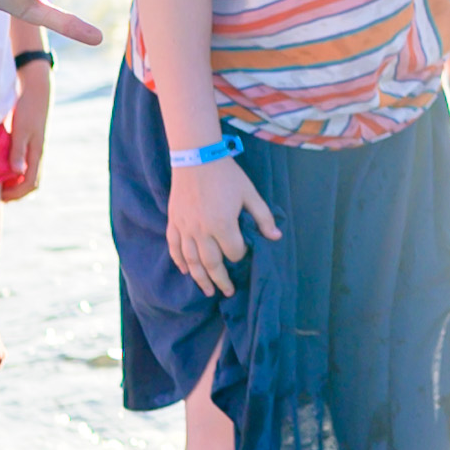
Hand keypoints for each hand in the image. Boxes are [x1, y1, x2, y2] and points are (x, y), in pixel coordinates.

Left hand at [3, 69, 48, 198]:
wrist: (36, 91)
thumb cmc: (28, 108)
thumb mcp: (21, 129)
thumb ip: (18, 151)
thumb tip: (16, 173)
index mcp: (36, 153)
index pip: (30, 184)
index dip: (16, 194)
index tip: (0, 197)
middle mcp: (37, 154)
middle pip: (31, 183)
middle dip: (16, 193)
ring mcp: (35, 149)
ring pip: (28, 174)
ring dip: (16, 183)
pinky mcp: (30, 142)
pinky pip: (25, 163)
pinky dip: (15, 171)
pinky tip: (2, 167)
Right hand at [165, 152, 277, 296]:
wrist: (195, 157)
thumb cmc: (226, 175)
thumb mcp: (249, 193)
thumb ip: (262, 217)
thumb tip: (275, 237)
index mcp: (222, 224)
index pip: (233, 252)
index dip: (240, 256)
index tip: (244, 254)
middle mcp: (201, 231)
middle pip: (211, 264)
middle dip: (221, 280)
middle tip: (227, 292)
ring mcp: (185, 228)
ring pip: (191, 261)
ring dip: (200, 278)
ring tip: (207, 291)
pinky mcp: (174, 223)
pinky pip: (174, 248)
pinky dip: (179, 262)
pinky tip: (186, 272)